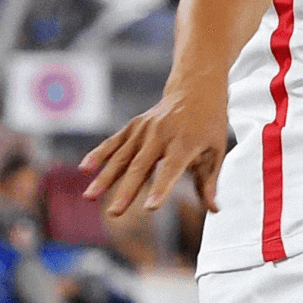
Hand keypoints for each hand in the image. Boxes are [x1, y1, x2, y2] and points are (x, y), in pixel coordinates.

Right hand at [80, 83, 228, 215]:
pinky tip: (85, 168)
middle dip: (126, 191)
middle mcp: (162, 134)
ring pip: (122, 156)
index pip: (171, 168)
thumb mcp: (217, 149)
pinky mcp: (134, 126)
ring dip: (105, 177)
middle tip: (114, 214)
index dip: (161, 188)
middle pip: (140, 166)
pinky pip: (114, 141)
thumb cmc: (209, 123)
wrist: (195, 88)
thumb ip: (210, 181)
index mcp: (185, 142)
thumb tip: (214, 210)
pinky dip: (99, 154)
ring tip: (89, 196)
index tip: (150, 207)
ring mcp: (145, 129)